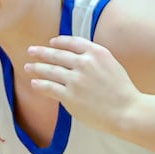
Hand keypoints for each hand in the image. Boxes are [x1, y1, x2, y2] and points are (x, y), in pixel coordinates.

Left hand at [24, 36, 141, 134]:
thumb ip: (96, 59)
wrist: (127, 111)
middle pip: (57, 54)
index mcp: (97, 53)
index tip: (52, 42)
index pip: (72, 42)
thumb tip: (78, 58)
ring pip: (49, 70)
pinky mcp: (69, 96)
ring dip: (36, 67)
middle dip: (42, 52)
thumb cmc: (122, 91)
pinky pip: (49, 87)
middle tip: (31, 50)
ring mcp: (75, 80)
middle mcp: (84, 63)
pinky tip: (34, 82)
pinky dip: (40, 84)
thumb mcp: (112, 66)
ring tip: (27, 66)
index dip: (59, 41)